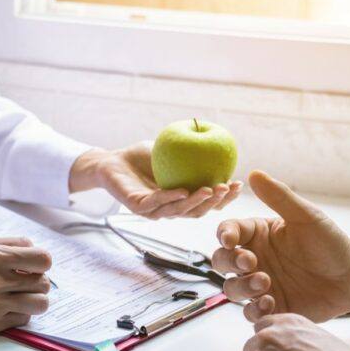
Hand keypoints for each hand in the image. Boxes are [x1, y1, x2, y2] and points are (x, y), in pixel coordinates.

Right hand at [0, 237, 50, 332]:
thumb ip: (10, 244)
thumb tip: (36, 252)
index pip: (43, 260)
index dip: (42, 262)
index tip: (35, 264)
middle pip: (44, 283)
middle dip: (38, 281)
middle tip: (25, 280)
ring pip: (40, 304)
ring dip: (34, 299)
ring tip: (20, 295)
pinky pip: (23, 320)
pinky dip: (18, 313)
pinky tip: (5, 306)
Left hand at [69, 144, 241, 219]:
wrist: (110, 161)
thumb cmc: (141, 157)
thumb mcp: (171, 149)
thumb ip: (192, 149)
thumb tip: (219, 138)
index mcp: (180, 199)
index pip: (206, 203)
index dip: (224, 197)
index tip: (238, 184)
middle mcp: (169, 208)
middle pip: (197, 212)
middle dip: (215, 202)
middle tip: (227, 188)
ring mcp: (152, 210)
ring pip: (178, 211)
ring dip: (196, 202)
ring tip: (210, 189)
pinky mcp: (136, 206)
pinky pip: (155, 204)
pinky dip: (170, 198)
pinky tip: (183, 191)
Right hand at [212, 170, 349, 322]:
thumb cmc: (328, 243)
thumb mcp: (306, 217)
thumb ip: (279, 197)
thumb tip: (254, 173)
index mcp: (256, 235)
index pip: (227, 232)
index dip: (224, 235)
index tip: (230, 239)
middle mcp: (251, 260)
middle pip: (221, 262)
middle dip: (230, 262)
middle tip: (250, 263)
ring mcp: (258, 285)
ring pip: (231, 289)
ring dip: (242, 287)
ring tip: (265, 284)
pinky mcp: (270, 307)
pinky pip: (250, 313)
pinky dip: (255, 310)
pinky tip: (270, 303)